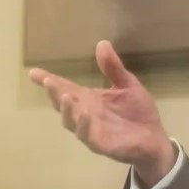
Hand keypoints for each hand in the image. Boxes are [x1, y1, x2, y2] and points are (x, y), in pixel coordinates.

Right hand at [28, 41, 175, 187]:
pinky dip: (84, 125)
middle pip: (62, 104)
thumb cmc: (138, 113)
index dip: (49, 80)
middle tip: (47, 80)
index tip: (33, 72)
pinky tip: (85, 113)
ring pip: (70, 121)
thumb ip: (113, 68)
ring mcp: (91, 130)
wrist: (155, 139)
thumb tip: (102, 43)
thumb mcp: (127, 85)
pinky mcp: (102, 144)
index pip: (65, 87)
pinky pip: (88, 136)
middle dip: (53, 93)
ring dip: (65, 109)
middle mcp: (85, 114)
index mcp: (89, 99)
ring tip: (64, 95)